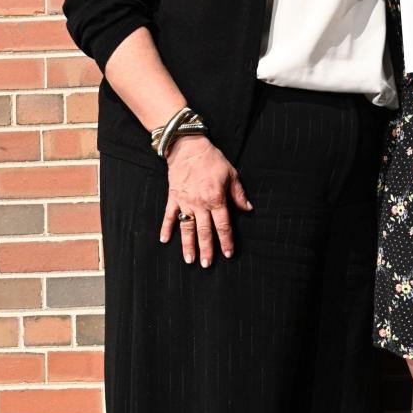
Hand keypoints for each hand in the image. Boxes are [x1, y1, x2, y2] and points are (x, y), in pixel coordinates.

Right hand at [160, 134, 251, 264]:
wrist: (188, 146)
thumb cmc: (212, 159)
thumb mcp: (231, 174)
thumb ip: (238, 194)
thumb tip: (247, 209)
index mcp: (216, 199)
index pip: (223, 225)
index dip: (226, 241)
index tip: (228, 254)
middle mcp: (200, 204)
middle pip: (204, 231)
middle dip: (206, 249)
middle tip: (207, 265)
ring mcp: (185, 202)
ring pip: (187, 228)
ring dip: (188, 245)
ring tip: (189, 260)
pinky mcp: (173, 197)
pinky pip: (169, 215)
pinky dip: (166, 227)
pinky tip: (164, 240)